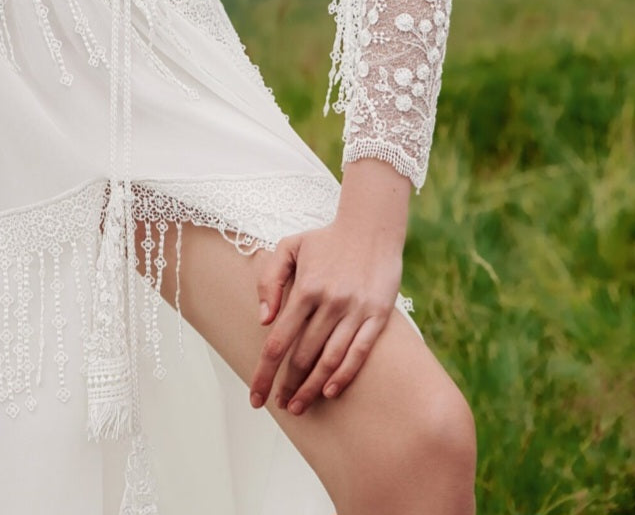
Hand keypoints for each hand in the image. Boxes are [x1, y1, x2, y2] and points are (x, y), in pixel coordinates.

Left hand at [248, 219, 402, 412]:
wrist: (371, 227)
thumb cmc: (326, 239)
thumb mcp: (289, 246)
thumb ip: (270, 279)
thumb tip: (263, 319)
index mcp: (305, 288)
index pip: (279, 341)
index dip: (265, 373)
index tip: (256, 396)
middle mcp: (329, 303)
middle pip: (303, 357)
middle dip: (288, 386)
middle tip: (279, 404)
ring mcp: (355, 311)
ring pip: (329, 361)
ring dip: (312, 388)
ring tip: (299, 406)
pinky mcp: (377, 316)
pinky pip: (358, 353)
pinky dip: (343, 376)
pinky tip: (330, 391)